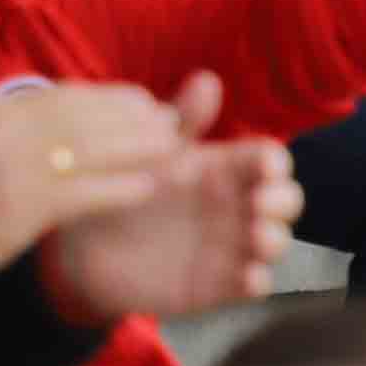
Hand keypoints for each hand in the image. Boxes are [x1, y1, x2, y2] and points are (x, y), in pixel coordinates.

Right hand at [0, 80, 200, 282]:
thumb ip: (11, 126)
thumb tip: (62, 118)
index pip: (65, 95)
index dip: (110, 99)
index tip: (140, 102)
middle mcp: (7, 129)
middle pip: (88, 113)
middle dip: (135, 117)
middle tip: (170, 123)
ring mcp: (17, 168)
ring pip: (95, 145)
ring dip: (141, 146)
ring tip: (172, 149)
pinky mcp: (26, 209)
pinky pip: (88, 191)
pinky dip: (123, 186)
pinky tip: (150, 186)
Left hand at [38, 72, 300, 314]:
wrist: (81, 248)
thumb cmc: (121, 190)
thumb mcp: (151, 153)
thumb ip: (182, 123)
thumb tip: (207, 79)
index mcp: (225, 170)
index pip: (268, 161)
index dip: (275, 163)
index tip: (267, 166)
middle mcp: (237, 208)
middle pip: (284, 201)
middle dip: (284, 201)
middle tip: (262, 202)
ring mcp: (231, 248)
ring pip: (275, 243)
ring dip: (276, 240)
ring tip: (258, 237)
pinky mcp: (217, 286)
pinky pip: (249, 286)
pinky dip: (256, 282)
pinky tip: (248, 278)